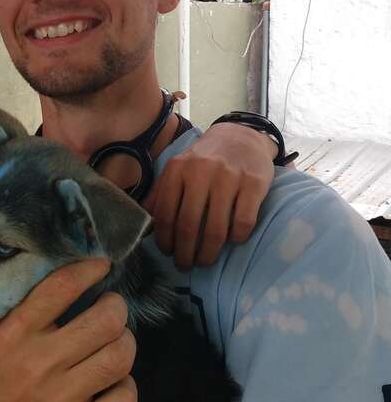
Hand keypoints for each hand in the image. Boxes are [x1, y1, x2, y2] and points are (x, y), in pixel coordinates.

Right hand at [0, 258, 136, 401]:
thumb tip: (54, 274)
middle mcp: (39, 363)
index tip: (102, 264)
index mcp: (14, 334)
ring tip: (116, 343)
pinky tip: (114, 384)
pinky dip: (127, 387)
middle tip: (113, 310)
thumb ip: (17, 311)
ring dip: (125, 345)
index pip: (62, 287)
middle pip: (105, 321)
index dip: (90, 269)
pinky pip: (124, 401)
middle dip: (117, 309)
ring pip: (120, 358)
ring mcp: (59, 400)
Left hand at [144, 122, 275, 267]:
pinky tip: (232, 240)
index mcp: (177, 169)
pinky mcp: (254, 183)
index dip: (165, 240)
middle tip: (185, 265)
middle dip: (185, 253)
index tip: (168, 253)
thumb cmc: (204, 160)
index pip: (166, 214)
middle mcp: (201, 171)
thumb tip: (146, 227)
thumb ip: (160, 194)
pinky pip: (243, 223)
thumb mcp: (178, 169)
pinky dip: (236, 238)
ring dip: (209, 253)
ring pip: (216, 229)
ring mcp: (229, 177)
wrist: (241, 136)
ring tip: (205, 261)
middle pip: (189, 226)